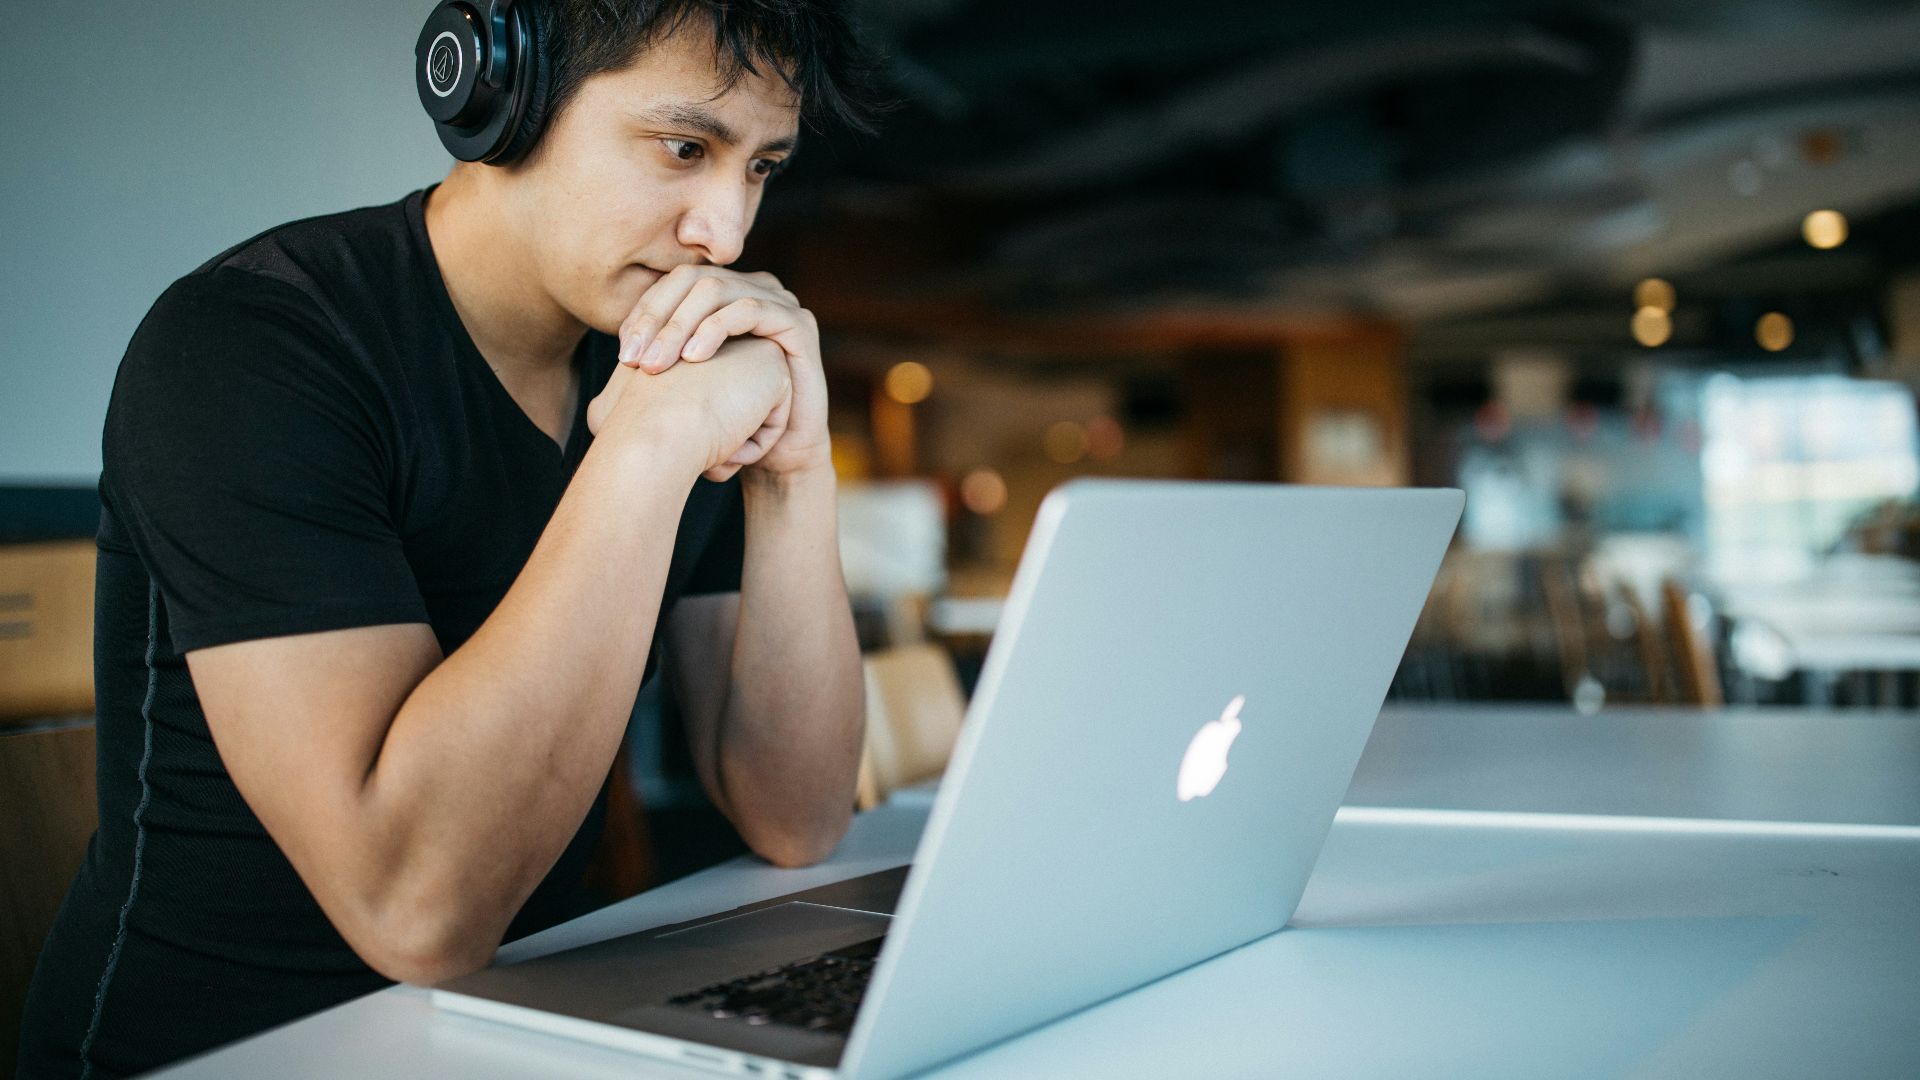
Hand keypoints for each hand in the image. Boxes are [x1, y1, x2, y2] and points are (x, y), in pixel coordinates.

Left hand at [615, 266, 830, 477]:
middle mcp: (750, 290)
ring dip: (680, 325)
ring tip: (658, 364)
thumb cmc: (728, 423)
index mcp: (723, 297)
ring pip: (716, 290)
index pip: (673, 285)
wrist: (777, 455)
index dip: (644, 312)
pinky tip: (694, 358)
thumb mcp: (684, 388)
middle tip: (634, 360)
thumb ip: (656, 363)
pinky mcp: (798, 322)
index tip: (623, 354)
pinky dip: (716, 328)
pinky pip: (750, 309)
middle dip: (657, 318)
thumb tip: (613, 363)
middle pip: (691, 280)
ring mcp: (778, 302)